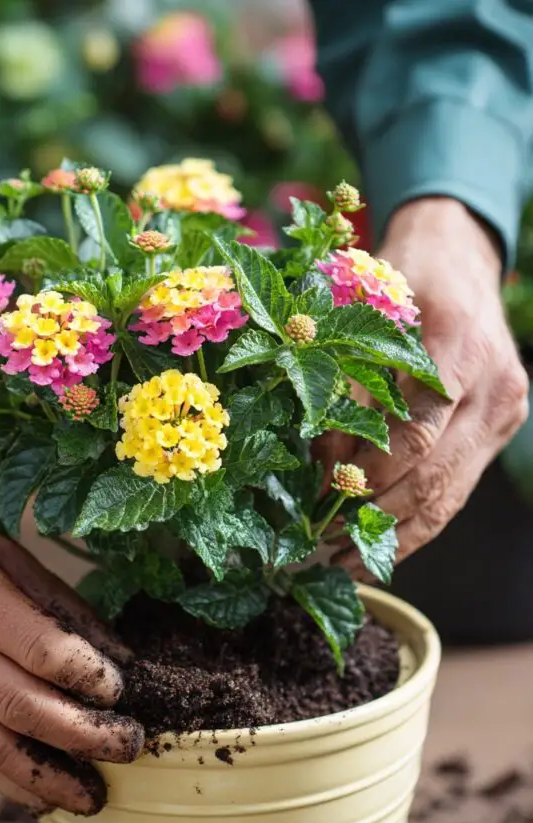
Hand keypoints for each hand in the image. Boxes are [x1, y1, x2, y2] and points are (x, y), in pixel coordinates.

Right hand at [0, 486, 142, 815]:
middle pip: (25, 707)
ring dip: (52, 779)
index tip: (123, 693)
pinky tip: (44, 795)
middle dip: (86, 736)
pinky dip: (8, 782)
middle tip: (129, 746)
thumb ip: (55, 600)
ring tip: (96, 796)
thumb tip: (115, 652)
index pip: (42, 650)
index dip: (89, 679)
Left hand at [333, 197, 528, 575]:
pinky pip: (456, 492)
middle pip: (433, 474)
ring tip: (345, 562)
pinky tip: (380, 549)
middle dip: (375, 515)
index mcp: (460, 346)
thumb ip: (348, 384)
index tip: (322, 495)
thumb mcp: (369, 311)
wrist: (460, 259)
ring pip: (449, 496)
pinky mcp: (497, 432)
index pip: (414, 432)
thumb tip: (322, 461)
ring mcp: (502, 413)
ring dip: (395, 536)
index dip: (366, 472)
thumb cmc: (405, 276)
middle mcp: (494, 387)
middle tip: (323, 541)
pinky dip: (417, 526)